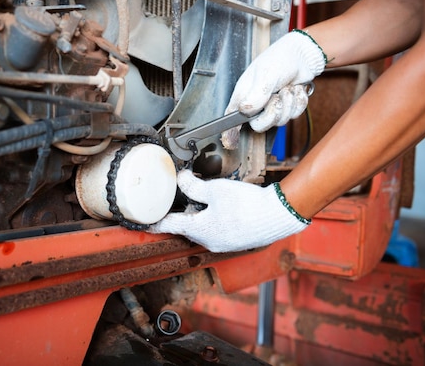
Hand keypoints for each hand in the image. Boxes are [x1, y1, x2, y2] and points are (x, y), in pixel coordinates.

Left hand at [149, 170, 309, 252]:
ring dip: (199, 217)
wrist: (278, 216)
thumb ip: (193, 186)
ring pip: (203, 230)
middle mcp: (209, 241)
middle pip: (187, 227)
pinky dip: (213, 221)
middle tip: (179, 202)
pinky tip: (222, 209)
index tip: (147, 224)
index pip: (171, 226)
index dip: (157, 223)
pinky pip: (217, 232)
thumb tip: (180, 180)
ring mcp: (223, 244)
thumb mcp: (214, 190)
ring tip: (203, 202)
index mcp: (199, 230)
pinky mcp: (235, 242)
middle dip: (182, 215)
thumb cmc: (246, 204)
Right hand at [221, 30, 325, 148]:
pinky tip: (295, 89)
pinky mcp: (286, 106)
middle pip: (259, 125)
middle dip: (273, 113)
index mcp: (244, 95)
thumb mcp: (266, 75)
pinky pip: (294, 115)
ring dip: (288, 104)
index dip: (230, 132)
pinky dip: (298, 102)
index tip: (230, 143)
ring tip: (288, 88)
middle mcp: (256, 103)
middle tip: (278, 97)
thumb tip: (245, 111)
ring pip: (280, 121)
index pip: (232, 118)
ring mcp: (271, 106)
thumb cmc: (279, 59)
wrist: (302, 55)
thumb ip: (256, 95)